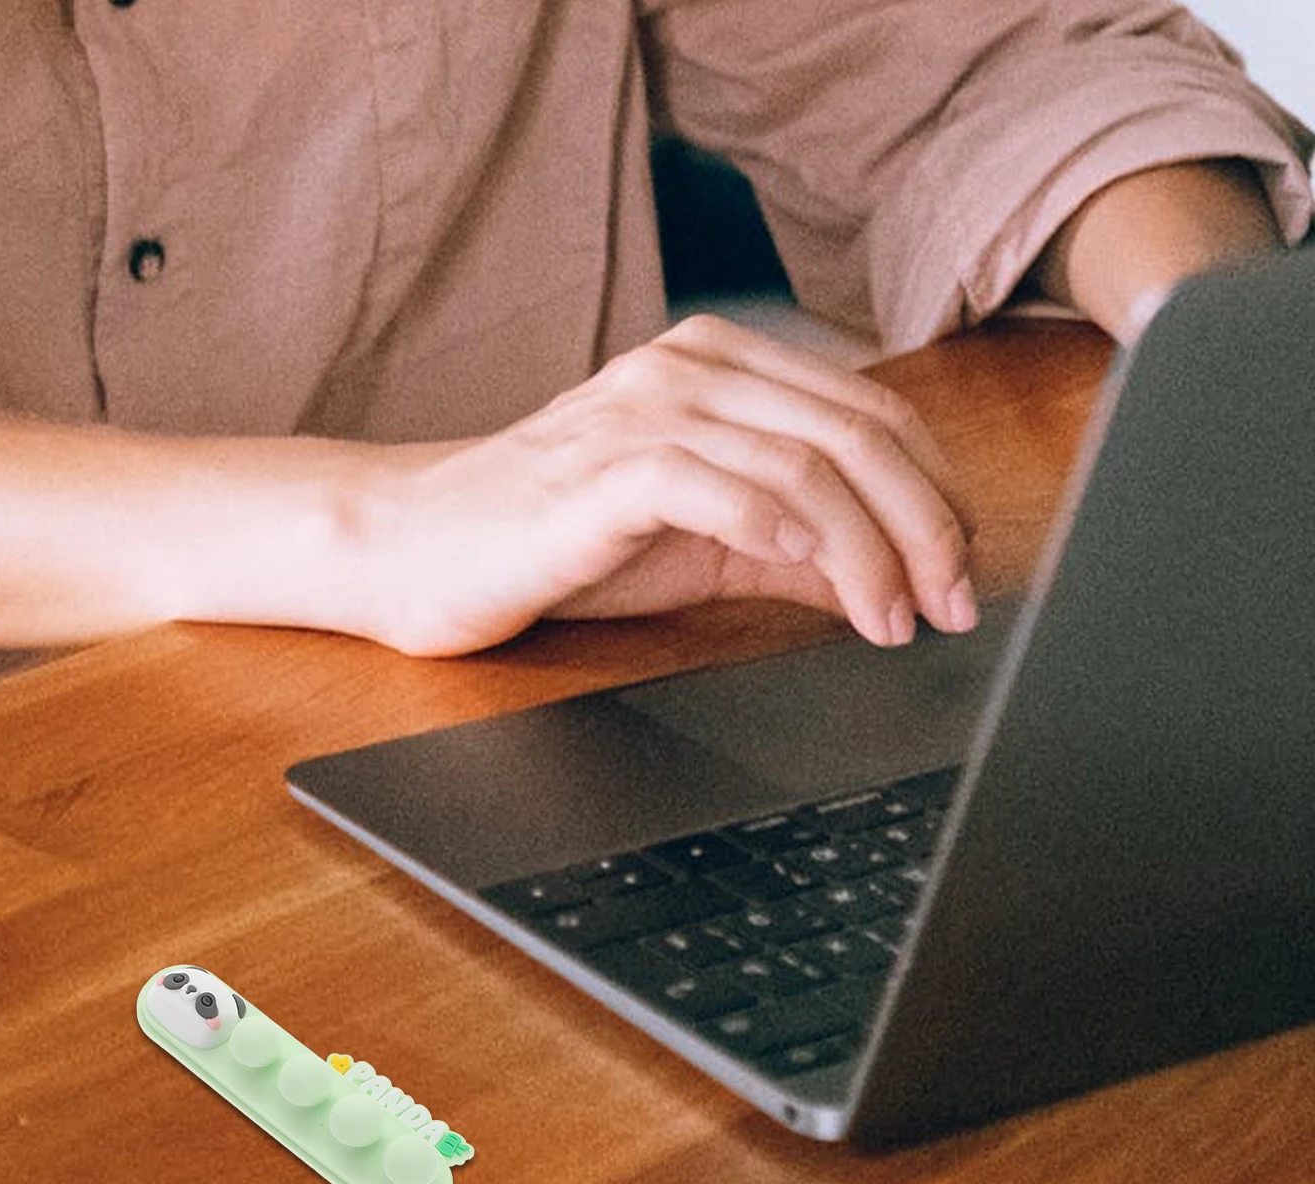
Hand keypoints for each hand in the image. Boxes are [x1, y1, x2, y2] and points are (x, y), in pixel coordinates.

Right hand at [345, 314, 975, 655]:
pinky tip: (809, 575)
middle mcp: (690, 371)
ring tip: (893, 620)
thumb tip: (893, 578)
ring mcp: (642, 413)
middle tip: (951, 606)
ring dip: (867, 552)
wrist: (416, 546)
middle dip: (926, 529)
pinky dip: (774, 530)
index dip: (937, 497)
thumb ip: (792, 546)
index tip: (961, 577)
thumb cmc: (552, 543)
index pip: (873, 415)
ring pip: (802, 464)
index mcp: (723, 369)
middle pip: (857, 434)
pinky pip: (710, 485)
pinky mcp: (597, 472)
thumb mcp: (699, 544)